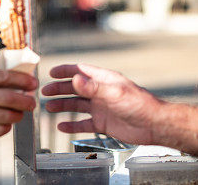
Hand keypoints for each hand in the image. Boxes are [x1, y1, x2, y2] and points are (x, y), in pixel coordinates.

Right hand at [0, 69, 36, 136]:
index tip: (33, 82)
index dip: (23, 80)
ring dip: (19, 114)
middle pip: (11, 99)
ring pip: (8, 117)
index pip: (6, 77)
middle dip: (27, 101)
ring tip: (20, 111)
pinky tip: (6, 121)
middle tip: (32, 101)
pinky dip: (7, 127)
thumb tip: (14, 81)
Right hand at [41, 64, 163, 144]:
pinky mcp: (103, 123)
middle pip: (75, 89)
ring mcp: (101, 108)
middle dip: (59, 89)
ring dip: (62, 106)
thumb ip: (93, 87)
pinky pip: (83, 123)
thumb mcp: (114, 93)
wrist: (153, 125)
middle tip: (44, 92)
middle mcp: (100, 92)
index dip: (65, 71)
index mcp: (104, 80)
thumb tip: (74, 80)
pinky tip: (62, 126)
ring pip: (77, 106)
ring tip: (49, 108)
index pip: (80, 71)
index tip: (51, 73)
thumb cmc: (139, 105)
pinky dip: (72, 125)